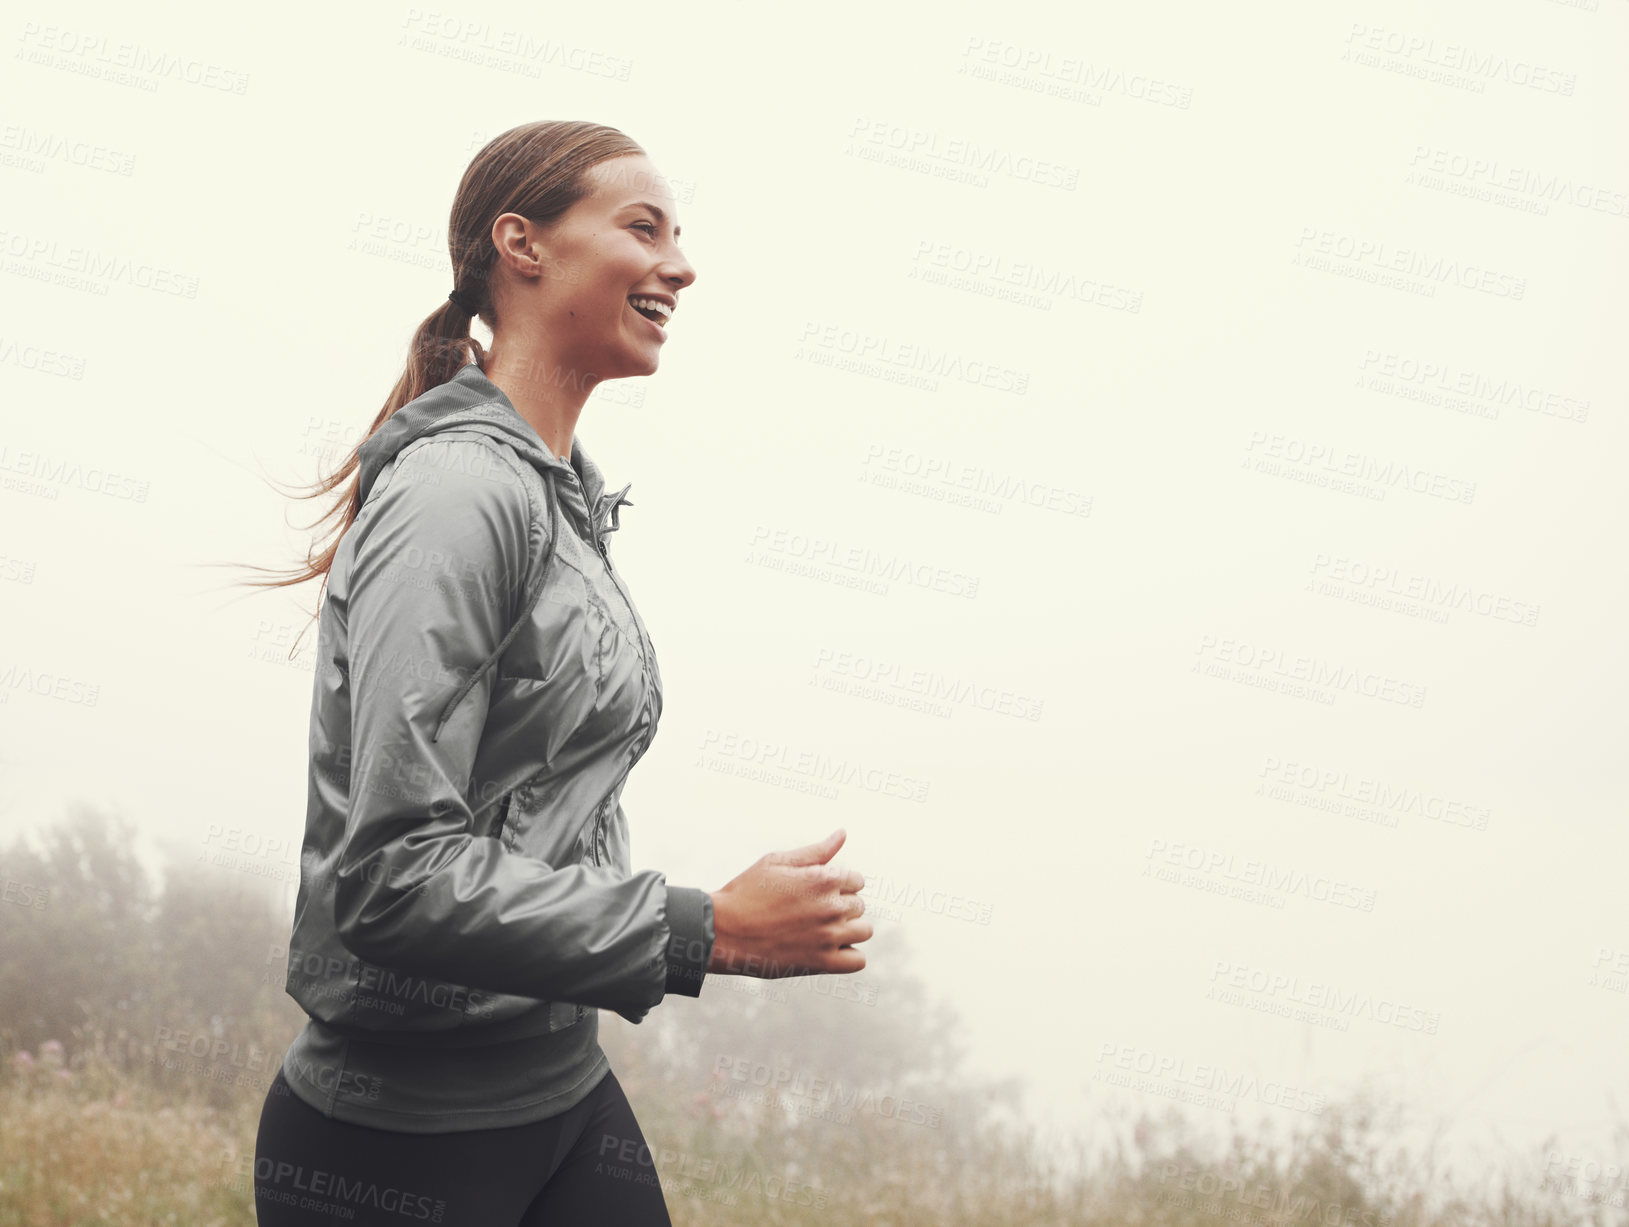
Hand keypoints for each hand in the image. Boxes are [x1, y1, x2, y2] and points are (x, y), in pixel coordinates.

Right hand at [707, 828, 870, 977]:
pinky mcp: (822, 962)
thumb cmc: (747, 891)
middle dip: (841, 906)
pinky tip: (830, 950)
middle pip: (859, 905)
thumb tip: (842, 834)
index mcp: (824, 879)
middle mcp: (832, 906)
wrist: (724, 931)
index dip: (838, 885)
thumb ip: (816, 851)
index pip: (856, 880)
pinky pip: (858, 961)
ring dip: (849, 929)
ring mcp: (829, 936)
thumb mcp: (777, 861)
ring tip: (823, 930)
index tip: (816, 893)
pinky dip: (849, 955)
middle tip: (811, 912)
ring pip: (865, 931)